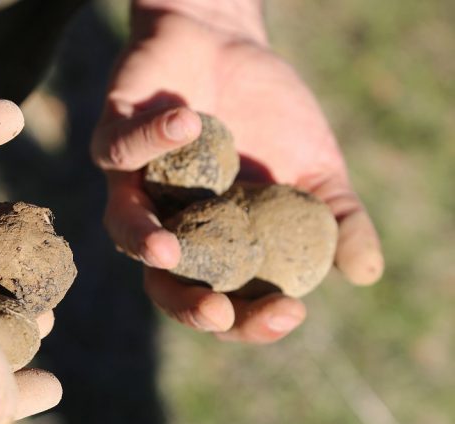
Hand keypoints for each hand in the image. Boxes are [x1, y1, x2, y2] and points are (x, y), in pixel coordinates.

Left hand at [91, 7, 383, 342]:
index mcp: (213, 242)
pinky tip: (190, 125)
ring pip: (121, 223)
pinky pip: (119, 147)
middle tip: (217, 312)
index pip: (224, 300)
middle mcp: (168, 221)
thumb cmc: (271, 117)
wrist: (230, 47)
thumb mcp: (316, 169)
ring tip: (170, 251)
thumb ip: (338, 219)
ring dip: (142, 240)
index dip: (250, 319)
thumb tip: (365, 273)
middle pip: (163, 283)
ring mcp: (135, 181)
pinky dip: (151, 140)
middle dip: (187, 305)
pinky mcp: (115, 133)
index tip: (288, 311)